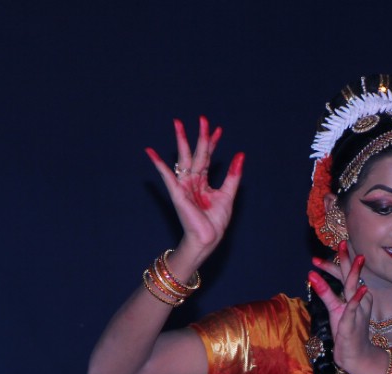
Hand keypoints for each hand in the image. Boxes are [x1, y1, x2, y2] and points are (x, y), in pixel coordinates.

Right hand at [145, 117, 243, 256]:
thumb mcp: (228, 194)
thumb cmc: (215, 222)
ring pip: (183, 158)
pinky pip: (167, 175)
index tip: (218, 129)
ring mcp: (184, 185)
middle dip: (199, 136)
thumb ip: (233, 175)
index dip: (213, 143)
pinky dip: (159, 164)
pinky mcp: (177, 192)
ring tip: (178, 123)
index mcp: (203, 182)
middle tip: (202, 118)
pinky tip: (151, 152)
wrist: (207, 238)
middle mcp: (192, 181)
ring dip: (181, 140)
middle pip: (196, 153)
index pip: (208, 157)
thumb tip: (240, 154)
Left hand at [308, 248, 383, 373]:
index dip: (336, 262)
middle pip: (352, 276)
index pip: (345, 275)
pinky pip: (354, 308)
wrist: (356, 355)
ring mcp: (357, 310)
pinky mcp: (353, 322)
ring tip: (357, 258)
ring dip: (356, 273)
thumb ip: (326, 293)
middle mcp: (358, 300)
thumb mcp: (335, 309)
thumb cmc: (347, 332)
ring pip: (355, 288)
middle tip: (342, 242)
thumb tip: (312, 275)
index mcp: (354, 296)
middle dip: (347, 259)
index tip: (322, 252)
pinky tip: (363, 289)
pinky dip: (357, 298)